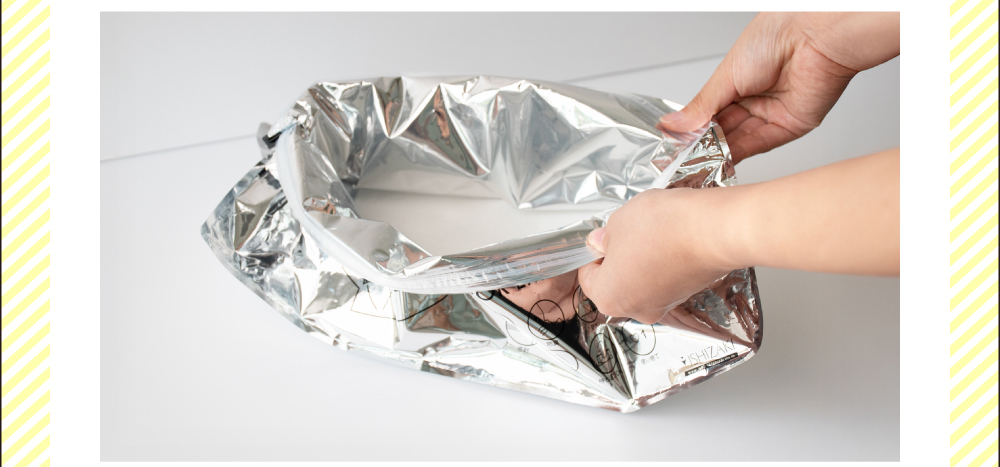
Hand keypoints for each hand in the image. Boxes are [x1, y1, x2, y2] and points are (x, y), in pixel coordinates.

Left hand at [577, 189, 736, 323]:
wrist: (714, 230)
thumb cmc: (665, 229)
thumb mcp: (619, 222)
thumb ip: (605, 236)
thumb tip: (602, 241)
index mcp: (609, 297)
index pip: (588, 278)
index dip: (592, 255)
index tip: (599, 240)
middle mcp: (636, 308)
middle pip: (616, 284)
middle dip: (618, 258)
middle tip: (624, 233)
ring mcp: (664, 303)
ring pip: (642, 281)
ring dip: (642, 259)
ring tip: (651, 232)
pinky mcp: (687, 293)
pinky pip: (665, 278)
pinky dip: (664, 261)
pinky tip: (669, 239)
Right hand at [657, 12, 898, 162]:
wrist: (813, 35)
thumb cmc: (776, 36)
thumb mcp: (725, 76)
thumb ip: (700, 107)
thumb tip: (671, 124)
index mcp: (738, 80)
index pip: (710, 113)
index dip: (691, 129)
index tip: (671, 145)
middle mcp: (756, 98)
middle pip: (723, 130)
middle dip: (701, 146)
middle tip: (678, 160)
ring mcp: (772, 114)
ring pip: (739, 141)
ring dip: (716, 154)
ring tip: (691, 164)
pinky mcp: (790, 127)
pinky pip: (759, 145)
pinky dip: (737, 155)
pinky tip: (716, 162)